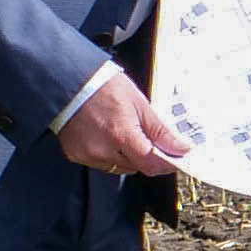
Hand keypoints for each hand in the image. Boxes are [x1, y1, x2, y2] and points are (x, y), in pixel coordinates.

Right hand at [59, 67, 192, 179]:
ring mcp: (87, 154)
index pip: (151, 163)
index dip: (166, 163)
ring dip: (129, 157)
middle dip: (148, 157)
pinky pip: (102, 163)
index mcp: (121, 134)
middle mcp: (102, 149)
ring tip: (126, 132)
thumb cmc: (104, 87)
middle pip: (137, 167)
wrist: (70, 82)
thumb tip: (180, 148)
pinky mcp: (76, 155)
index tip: (176, 157)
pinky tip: (109, 136)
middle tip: (150, 139)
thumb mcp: (140, 104)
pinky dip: (111, 155)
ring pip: (120, 167)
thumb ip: (160, 131)